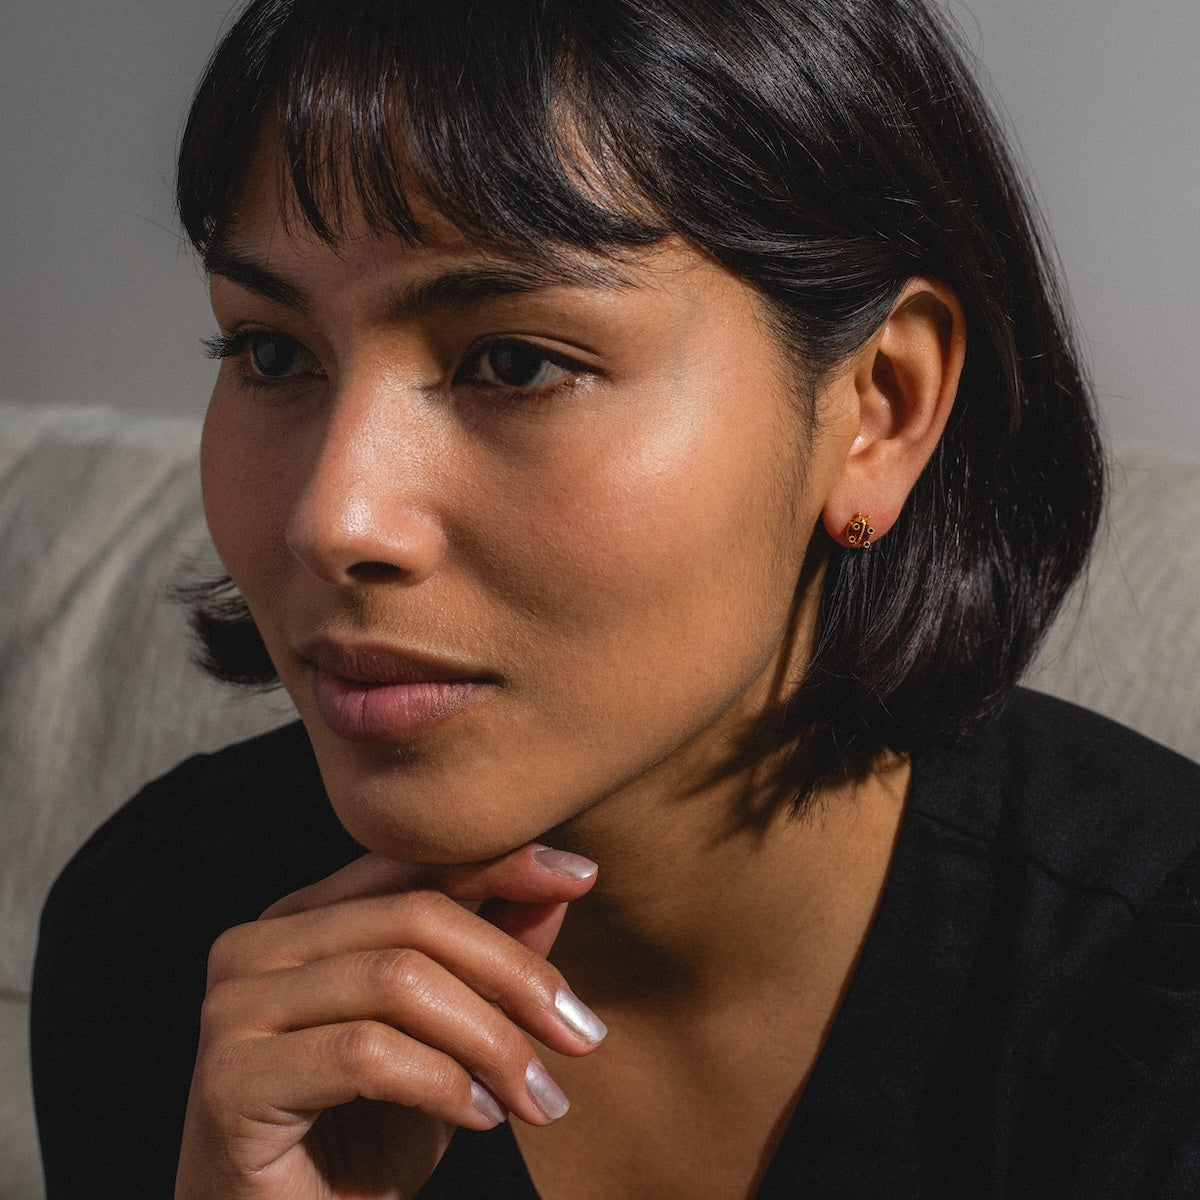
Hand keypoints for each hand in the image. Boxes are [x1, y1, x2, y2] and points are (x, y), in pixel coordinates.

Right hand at [174, 844, 603, 1199]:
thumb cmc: (361, 1144)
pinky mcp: (231, 1078)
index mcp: (302, 920)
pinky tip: (480, 1116)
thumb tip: (560, 883)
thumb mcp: (447, 1043)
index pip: (412, 869)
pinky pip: (364, 1054)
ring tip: (537, 1096)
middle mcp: (257, 946)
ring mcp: (235, 1007)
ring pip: (396, 980)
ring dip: (490, 1039)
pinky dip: (442, 1083)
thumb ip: (489, 961)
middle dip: (513, 973)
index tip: (582, 874)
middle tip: (579, 1033)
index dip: (501, 863)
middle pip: (414, 918)